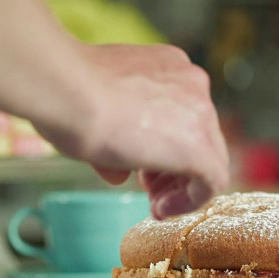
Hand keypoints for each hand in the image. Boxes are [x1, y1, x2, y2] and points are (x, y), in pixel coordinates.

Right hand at [33, 44, 229, 218]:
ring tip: (155, 203)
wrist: (67, 91)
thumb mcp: (99, 110)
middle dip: (174, 166)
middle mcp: (191, 82)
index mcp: (169, 66)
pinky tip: (160, 209)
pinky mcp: (199, 145)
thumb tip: (120, 172)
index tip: (141, 166)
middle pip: (199, 135)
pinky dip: (190, 199)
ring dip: (182, 184)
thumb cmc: (68, 95)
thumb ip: (119, 137)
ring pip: (209, 156)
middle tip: (148, 186)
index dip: (163, 145)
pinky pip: (211, 180)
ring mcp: (200, 111)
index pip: (182, 114)